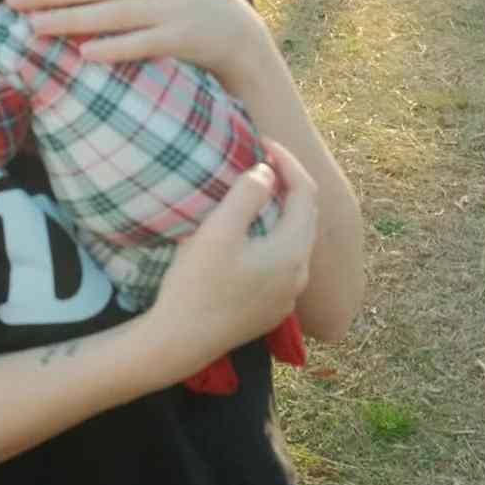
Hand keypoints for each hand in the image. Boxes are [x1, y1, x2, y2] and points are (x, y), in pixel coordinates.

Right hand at [147, 140, 317, 377]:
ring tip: (257, 189)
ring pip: (295, 239)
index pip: (305, 192)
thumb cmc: (196, 283)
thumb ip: (247, 194)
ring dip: (282, 209)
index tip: (261, 142)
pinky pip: (284, 260)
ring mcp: (287, 296)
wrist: (180, 343)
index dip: (287, 161)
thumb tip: (267, 173)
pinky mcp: (271, 309)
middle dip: (288, 182)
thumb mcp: (218, 230)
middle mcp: (298, 275)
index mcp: (292, 252)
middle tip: (261, 158)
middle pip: (305, 215)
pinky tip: (252, 231)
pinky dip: (275, 235)